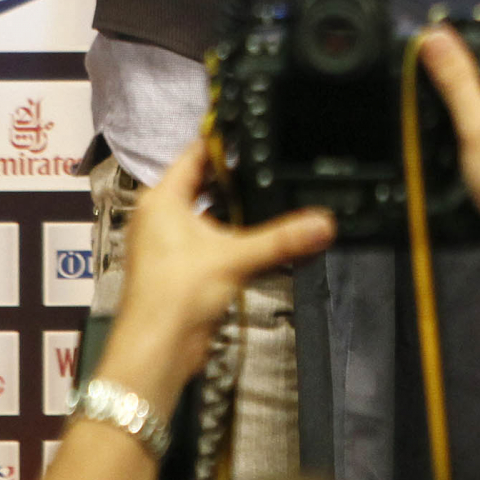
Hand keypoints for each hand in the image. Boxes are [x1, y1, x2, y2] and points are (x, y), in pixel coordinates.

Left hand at [104, 143, 333, 405]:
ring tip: (274, 198)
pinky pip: (212, 241)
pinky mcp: (182, 268)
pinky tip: (261, 238)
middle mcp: (162, 217)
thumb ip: (282, 238)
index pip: (194, 154)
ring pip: (209, 213)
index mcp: (162, 200)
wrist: (157, 348)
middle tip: (272, 165)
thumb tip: (322, 223)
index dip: (222, 142)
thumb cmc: (173, 295)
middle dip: (236, 179)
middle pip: (203, 183)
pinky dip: (235, 237)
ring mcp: (170, 243)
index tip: (252, 130)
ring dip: (237, 211)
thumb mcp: (234, 257)